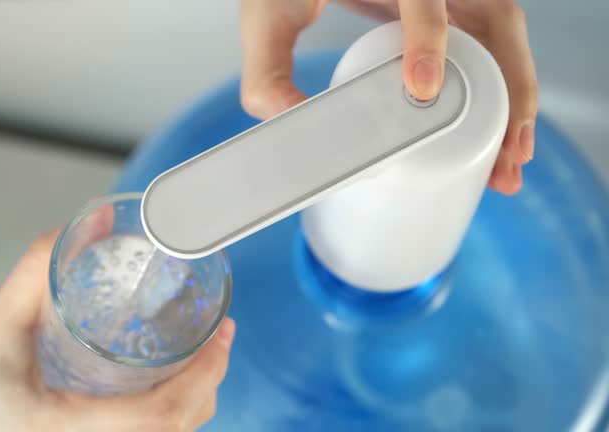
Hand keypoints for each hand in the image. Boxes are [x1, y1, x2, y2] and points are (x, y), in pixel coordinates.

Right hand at [0, 230, 235, 431]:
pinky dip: (173, 415)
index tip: (223, 335)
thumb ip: (41, 269)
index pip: (160, 416)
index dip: (203, 375)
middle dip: (210, 382)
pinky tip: (173, 385)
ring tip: (206, 356)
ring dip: (195, 399)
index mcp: (71, 431)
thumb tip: (91, 221)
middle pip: (178, 430)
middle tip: (222, 337)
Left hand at [240, 0, 537, 194]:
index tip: (421, 89)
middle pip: (493, 21)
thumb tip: (289, 127)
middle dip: (506, 92)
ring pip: (503, 37)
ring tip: (508, 162)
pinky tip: (499, 133)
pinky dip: (501, 88)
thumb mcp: (268, 15)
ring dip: (514, 98)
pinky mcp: (451, 7)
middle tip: (503, 157)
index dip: (427, 37)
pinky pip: (490, 45)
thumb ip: (266, 69)